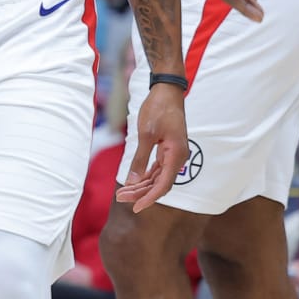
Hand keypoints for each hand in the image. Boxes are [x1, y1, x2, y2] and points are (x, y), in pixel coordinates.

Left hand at [113, 85, 187, 211]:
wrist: (167, 91)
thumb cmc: (158, 109)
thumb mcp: (145, 134)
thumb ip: (140, 159)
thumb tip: (132, 181)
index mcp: (176, 155)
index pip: (164, 184)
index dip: (149, 198)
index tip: (136, 207)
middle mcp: (178, 157)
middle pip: (160, 183)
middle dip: (140, 192)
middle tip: (121, 198)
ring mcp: (173, 154)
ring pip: (158, 177)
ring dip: (142, 185)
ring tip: (123, 192)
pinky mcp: (168, 149)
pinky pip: (157, 168)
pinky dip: (145, 175)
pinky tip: (133, 181)